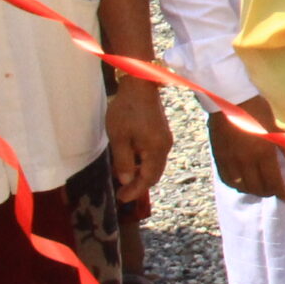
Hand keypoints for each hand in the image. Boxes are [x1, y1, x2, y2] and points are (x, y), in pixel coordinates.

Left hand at [104, 76, 169, 204]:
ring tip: (124, 179)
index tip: (121, 198)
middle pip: (155, 174)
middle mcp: (165, 146)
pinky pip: (154, 155)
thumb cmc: (127, 111)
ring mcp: (165, 139)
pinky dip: (144, 164)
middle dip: (139, 185)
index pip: (148, 178)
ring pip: (155, 165)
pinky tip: (131, 162)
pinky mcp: (161, 133)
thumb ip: (124, 161)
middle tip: (122, 192)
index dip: (135, 190)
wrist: (140, 85)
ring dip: (141, 174)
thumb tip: (126, 179)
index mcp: (156, 149)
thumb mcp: (119, 138)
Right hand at [209, 95, 284, 200]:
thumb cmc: (256, 108)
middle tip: (274, 192)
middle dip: (267, 192)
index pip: (272, 180)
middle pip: (257, 187)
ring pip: (241, 186)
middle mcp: (245, 160)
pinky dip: (235, 185)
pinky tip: (241, 184)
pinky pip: (226, 179)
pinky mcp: (218, 157)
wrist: (228, 99)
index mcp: (262, 152)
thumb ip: (282, 145)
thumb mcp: (274, 126)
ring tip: (259, 189)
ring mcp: (230, 160)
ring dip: (252, 191)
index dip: (280, 191)